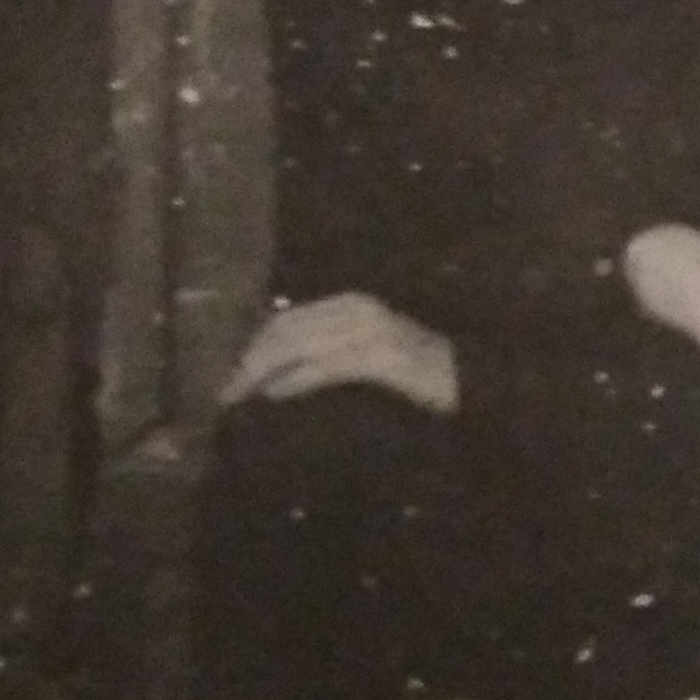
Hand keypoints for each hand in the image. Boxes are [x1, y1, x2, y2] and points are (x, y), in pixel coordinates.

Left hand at [222, 293, 456, 414]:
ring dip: (263, 371)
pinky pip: (328, 366)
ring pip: (300, 345)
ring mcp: (372, 331)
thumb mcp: (367, 357)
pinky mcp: (383, 357)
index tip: (226, 374)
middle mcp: (357, 309)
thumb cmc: (420, 376)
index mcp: (351, 305)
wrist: (477, 382)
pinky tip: (276, 394)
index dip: (252, 346)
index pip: (286, 321)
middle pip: (285, 330)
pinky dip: (298, 380)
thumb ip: (329, 356)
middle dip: (249, 360)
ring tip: (239, 395)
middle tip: (222, 391)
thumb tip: (277, 375)